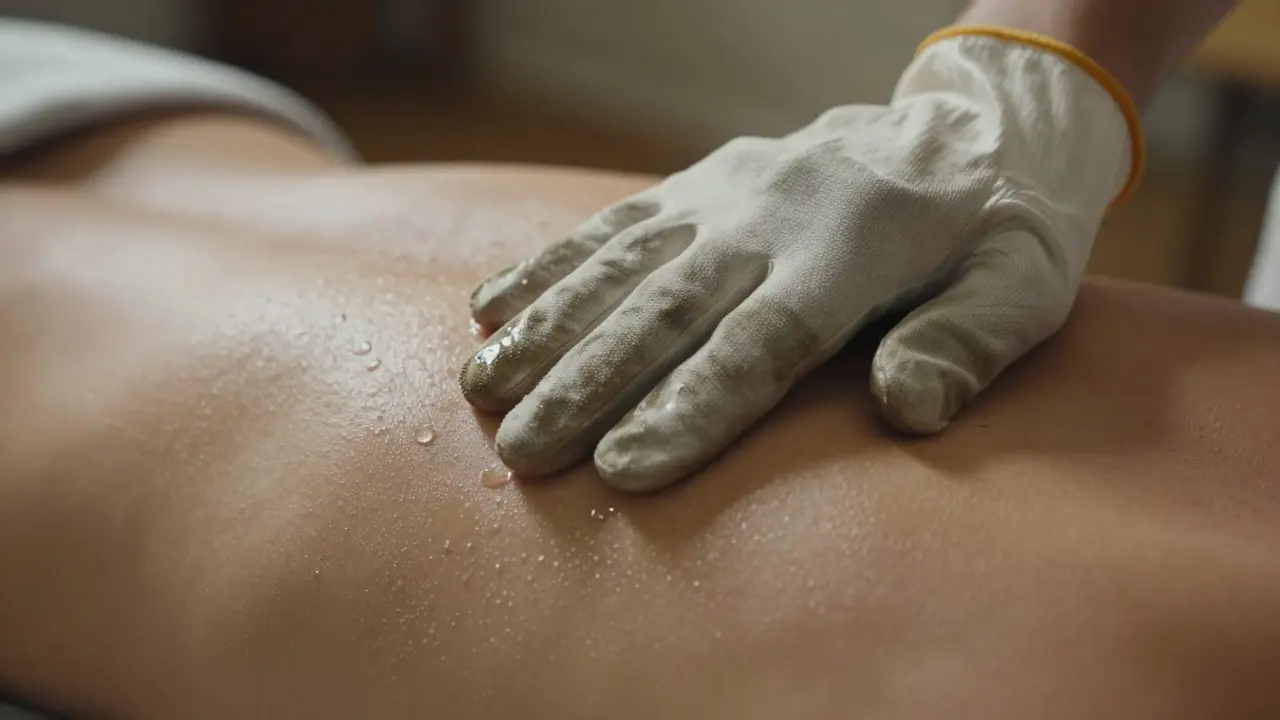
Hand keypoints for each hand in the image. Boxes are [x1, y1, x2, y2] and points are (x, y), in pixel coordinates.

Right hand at [458, 31, 1137, 492]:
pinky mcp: (696, 184)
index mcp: (855, 251)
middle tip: (525, 453)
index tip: (622, 469)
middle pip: (669, 309)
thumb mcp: (1021, 287)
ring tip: (485, 390)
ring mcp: (725, 195)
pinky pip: (611, 225)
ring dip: (548, 327)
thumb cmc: (997, 233)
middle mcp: (773, 218)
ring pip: (621, 264)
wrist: (965, 128)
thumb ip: (966, 343)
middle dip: (589, 383)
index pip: (760, 343)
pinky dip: (547, 267)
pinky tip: (491, 307)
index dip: (691, 407)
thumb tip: (908, 409)